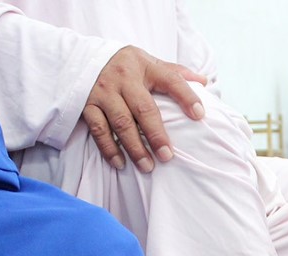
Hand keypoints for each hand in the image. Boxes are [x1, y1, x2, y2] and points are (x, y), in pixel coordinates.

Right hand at [83, 45, 207, 172]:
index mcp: (145, 66)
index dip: (186, 96)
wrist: (83, 58)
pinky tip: (120, 163)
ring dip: (134, 147)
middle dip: (156, 135)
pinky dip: (109, 148)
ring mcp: (104, 92)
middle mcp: (123, 78)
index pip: (170, 79)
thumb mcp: (149, 62)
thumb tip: (204, 82)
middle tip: (167, 156)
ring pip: (121, 123)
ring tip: (147, 166)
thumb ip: (174, 72)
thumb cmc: (127, 66)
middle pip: (143, 108)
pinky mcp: (88, 105)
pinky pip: (99, 130)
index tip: (200, 115)